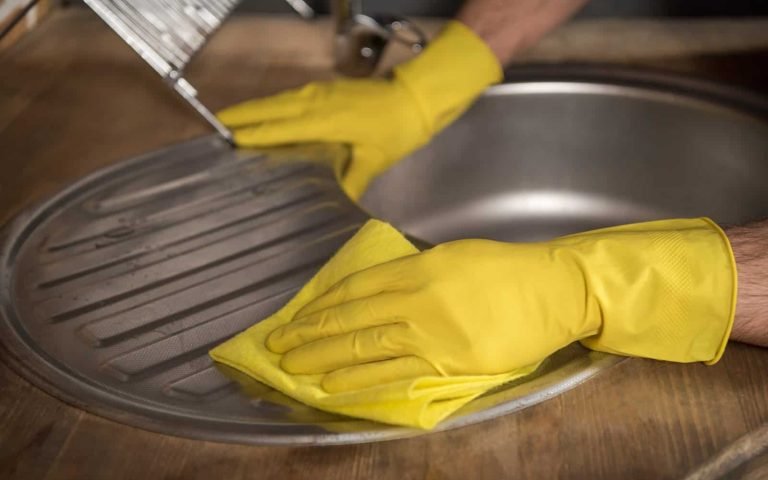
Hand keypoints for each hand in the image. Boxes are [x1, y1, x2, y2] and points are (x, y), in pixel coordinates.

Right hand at [217, 21, 500, 198]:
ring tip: (228, 123)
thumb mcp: (374, 161)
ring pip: (276, 102)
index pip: (277, 129)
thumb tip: (333, 206)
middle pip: (268, 110)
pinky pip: (288, 99)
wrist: (415, 97)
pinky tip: (263, 116)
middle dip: (240, 119)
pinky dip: (270, 107)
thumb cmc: (396, 130)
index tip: (225, 143)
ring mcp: (318, 92)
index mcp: (323, 121)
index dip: (250, 135)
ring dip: (252, 111)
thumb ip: (350, 181)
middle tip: (213, 130)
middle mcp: (314, 102)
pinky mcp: (324, 90)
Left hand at [267, 219, 736, 392]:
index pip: (355, 288)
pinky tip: (333, 385)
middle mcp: (416, 298)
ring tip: (292, 367)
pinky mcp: (446, 362)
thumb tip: (382, 289)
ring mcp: (429, 333)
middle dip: (308, 332)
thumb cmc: (507, 269)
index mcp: (418, 267)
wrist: (552, 290)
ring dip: (323, 357)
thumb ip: (415, 271)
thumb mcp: (454, 255)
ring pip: (363, 347)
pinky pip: (393, 373)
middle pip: (350, 318)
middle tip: (276, 345)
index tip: (296, 314)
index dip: (321, 304)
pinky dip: (358, 379)